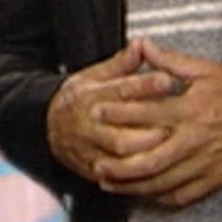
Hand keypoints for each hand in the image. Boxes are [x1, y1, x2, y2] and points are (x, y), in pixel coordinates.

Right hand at [45, 41, 174, 185]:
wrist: (47, 127)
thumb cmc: (80, 99)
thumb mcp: (94, 76)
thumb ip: (121, 64)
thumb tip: (140, 44)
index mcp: (90, 96)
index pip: (119, 90)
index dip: (144, 86)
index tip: (167, 80)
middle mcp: (88, 125)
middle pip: (120, 133)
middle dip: (148, 131)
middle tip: (173, 126)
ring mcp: (88, 149)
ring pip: (119, 159)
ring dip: (144, 155)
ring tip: (167, 149)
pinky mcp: (90, 169)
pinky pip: (114, 177)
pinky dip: (134, 177)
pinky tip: (154, 171)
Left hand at [88, 39, 221, 206]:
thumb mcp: (206, 71)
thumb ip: (171, 61)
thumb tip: (144, 46)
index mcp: (190, 111)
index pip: (146, 112)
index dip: (119, 112)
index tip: (98, 110)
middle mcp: (193, 140)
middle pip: (149, 159)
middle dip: (119, 164)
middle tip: (97, 162)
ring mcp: (202, 164)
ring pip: (160, 182)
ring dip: (132, 185)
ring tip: (110, 183)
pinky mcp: (211, 180)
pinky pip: (181, 195)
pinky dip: (159, 197)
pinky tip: (143, 193)